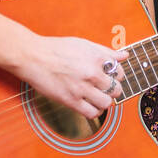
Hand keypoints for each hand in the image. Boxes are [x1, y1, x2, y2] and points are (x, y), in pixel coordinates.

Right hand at [14, 37, 128, 118]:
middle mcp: (92, 73)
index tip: (109, 77)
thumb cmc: (56, 49)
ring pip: (107, 103)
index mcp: (96, 57)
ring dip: (105, 102)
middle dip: (112, 90)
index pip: (119, 72)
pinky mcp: (71, 100)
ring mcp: (82, 88)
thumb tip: (124, 56)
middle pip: (116, 89)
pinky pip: (92, 113)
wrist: (33, 56)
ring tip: (97, 97)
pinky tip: (90, 105)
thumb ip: (106, 51)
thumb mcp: (84, 44)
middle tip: (104, 89)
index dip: (116, 76)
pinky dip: (95, 111)